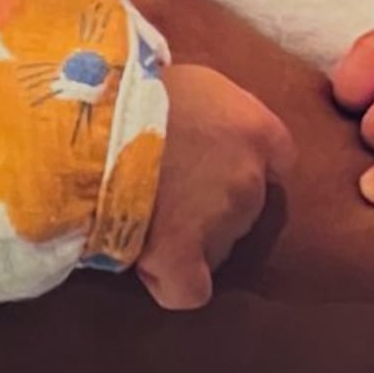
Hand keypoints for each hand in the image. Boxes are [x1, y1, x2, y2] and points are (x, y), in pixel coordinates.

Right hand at [136, 65, 293, 310]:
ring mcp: (221, 222)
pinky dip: (174, 284)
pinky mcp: (181, 256)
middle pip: (245, 204)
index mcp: (256, 130)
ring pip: (217, 245)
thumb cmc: (138, 93)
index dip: (245, 164)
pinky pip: (190, 290)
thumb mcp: (194, 83)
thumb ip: (216, 111)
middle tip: (167, 189)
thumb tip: (210, 120)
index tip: (216, 165)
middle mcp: (250, 179)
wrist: (95, 131)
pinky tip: (155, 269)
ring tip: (146, 217)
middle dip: (213, 203)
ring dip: (191, 239)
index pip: (278, 158)